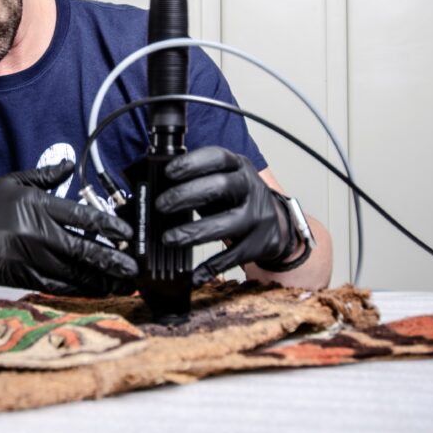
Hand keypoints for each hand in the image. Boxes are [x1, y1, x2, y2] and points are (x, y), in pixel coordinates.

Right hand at [0, 161, 137, 295]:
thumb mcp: (14, 182)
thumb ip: (45, 176)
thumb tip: (68, 164)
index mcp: (38, 206)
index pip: (82, 216)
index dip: (109, 226)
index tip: (127, 235)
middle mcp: (37, 232)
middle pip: (84, 249)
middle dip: (113, 261)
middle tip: (134, 269)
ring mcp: (30, 257)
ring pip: (74, 273)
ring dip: (101, 280)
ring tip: (122, 284)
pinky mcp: (22, 276)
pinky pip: (56, 286)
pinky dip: (78, 290)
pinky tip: (95, 291)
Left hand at [155, 147, 295, 287]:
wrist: (277, 223)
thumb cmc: (236, 198)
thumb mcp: (223, 179)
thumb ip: (197, 180)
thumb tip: (155, 186)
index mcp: (239, 167)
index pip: (217, 157)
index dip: (192, 163)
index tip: (168, 172)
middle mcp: (251, 188)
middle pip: (220, 187)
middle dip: (186, 195)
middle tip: (161, 205)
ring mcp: (258, 217)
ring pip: (227, 224)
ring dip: (194, 232)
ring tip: (168, 239)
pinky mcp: (260, 244)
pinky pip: (233, 257)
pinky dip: (211, 267)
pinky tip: (193, 275)